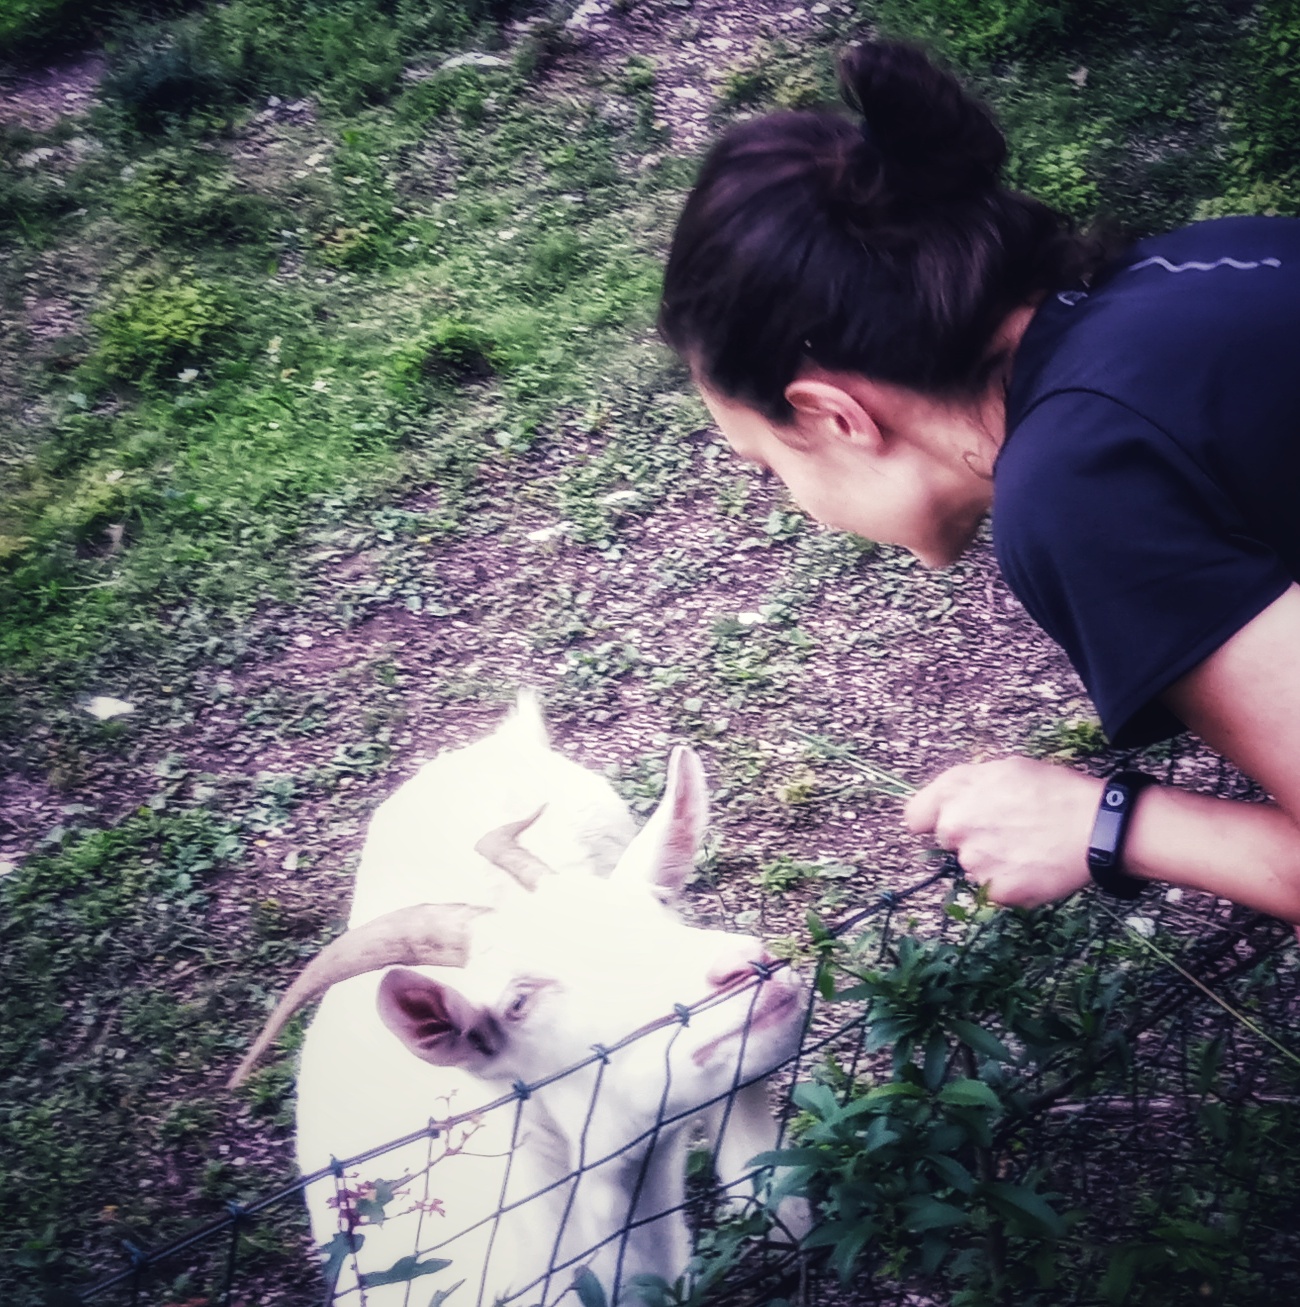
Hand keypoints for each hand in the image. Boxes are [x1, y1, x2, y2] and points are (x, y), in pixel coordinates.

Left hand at [904, 757, 1102, 908]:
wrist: (1097, 827)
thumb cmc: (1054, 791)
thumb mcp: (1005, 768)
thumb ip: (967, 784)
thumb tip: (950, 801)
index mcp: (954, 797)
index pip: (915, 817)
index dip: (930, 818)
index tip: (944, 821)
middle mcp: (957, 831)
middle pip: (949, 843)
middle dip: (969, 837)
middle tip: (1006, 829)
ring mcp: (976, 864)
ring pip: (973, 866)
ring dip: (992, 860)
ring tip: (1028, 845)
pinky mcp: (998, 892)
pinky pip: (994, 889)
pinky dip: (1011, 882)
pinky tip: (1034, 864)